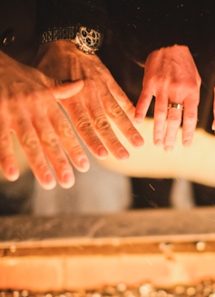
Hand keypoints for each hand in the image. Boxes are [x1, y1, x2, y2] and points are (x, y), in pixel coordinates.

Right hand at [0, 51, 87, 188]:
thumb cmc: (16, 73)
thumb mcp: (41, 78)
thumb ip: (62, 88)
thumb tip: (83, 85)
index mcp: (46, 101)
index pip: (63, 129)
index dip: (74, 148)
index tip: (84, 166)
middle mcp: (32, 108)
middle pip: (48, 139)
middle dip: (59, 161)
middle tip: (68, 182)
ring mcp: (12, 112)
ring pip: (28, 141)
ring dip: (38, 164)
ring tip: (48, 183)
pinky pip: (0, 138)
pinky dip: (5, 156)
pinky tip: (12, 174)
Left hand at [34, 41, 143, 160]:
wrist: (66, 39)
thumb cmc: (51, 64)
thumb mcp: (44, 83)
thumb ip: (53, 105)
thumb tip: (46, 127)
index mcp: (71, 97)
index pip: (83, 124)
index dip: (93, 140)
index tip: (102, 155)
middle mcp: (89, 94)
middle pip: (103, 123)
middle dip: (114, 141)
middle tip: (125, 157)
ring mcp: (102, 88)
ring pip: (116, 112)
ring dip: (128, 129)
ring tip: (139, 144)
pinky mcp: (110, 81)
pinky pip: (121, 96)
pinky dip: (130, 108)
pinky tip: (138, 120)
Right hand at [136, 45, 200, 150]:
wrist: (170, 43)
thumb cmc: (186, 64)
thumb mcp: (196, 81)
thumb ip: (193, 100)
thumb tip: (191, 120)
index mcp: (191, 92)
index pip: (190, 118)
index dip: (188, 133)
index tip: (185, 146)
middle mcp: (177, 92)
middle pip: (174, 119)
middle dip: (171, 137)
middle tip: (168, 150)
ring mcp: (162, 87)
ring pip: (160, 114)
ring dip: (158, 130)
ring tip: (157, 143)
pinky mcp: (149, 82)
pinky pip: (144, 100)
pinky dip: (140, 111)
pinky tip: (138, 123)